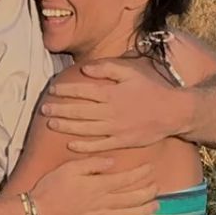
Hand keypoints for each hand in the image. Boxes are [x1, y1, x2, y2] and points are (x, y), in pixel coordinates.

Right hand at [30, 157, 158, 214]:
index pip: (125, 179)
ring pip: (127, 214)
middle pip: (131, 197)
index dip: (140, 174)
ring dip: (144, 210)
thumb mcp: (68, 168)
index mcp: (97, 185)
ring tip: (156, 206)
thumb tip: (112, 162)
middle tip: (157, 187)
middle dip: (147, 191)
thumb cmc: (49, 188)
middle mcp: (102, 203)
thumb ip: (91, 165)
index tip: (151, 169)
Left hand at [40, 61, 187, 151]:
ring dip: (66, 126)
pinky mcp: (121, 142)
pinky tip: (70, 144)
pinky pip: (99, 145)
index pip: (82, 91)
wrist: (172, 112)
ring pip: (85, 128)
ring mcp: (115, 129)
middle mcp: (111, 111)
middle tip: (44, 109)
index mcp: (112, 93)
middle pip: (79, 111)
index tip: (52, 90)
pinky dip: (84, 146)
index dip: (65, 90)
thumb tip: (84, 69)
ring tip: (50, 124)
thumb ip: (107, 68)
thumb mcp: (131, 72)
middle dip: (59, 109)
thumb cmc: (150, 89)